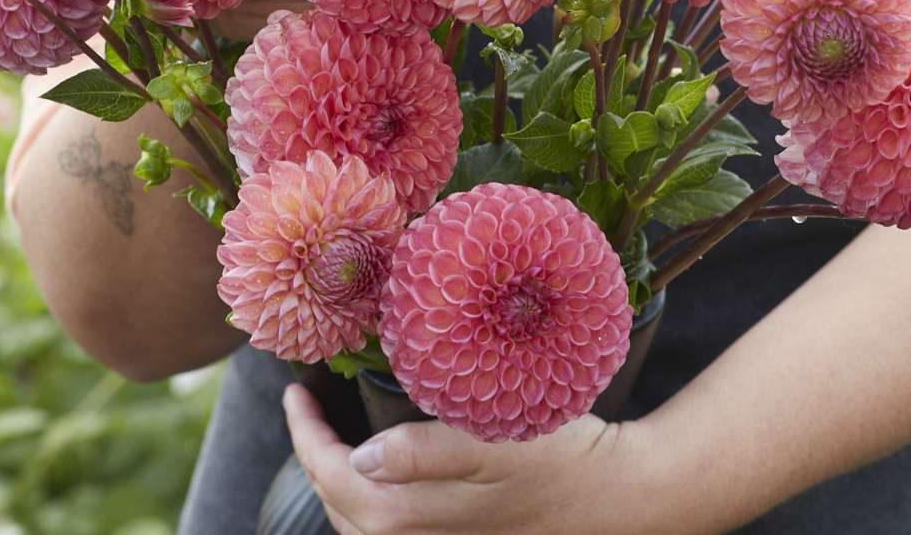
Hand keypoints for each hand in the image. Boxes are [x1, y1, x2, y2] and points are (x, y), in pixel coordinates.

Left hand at [282, 382, 644, 534]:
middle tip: (307, 405)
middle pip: (339, 503)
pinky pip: (390, 530)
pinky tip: (379, 472)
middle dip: (313, 455)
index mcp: (409, 515)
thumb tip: (360, 456)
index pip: (332, 474)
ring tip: (331, 435)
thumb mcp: (493, 437)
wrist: (615, 498)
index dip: (305, 433)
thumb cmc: (557, 458)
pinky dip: (369, 502)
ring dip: (337, 482)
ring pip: (360, 523)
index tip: (295, 390)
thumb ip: (423, 450)